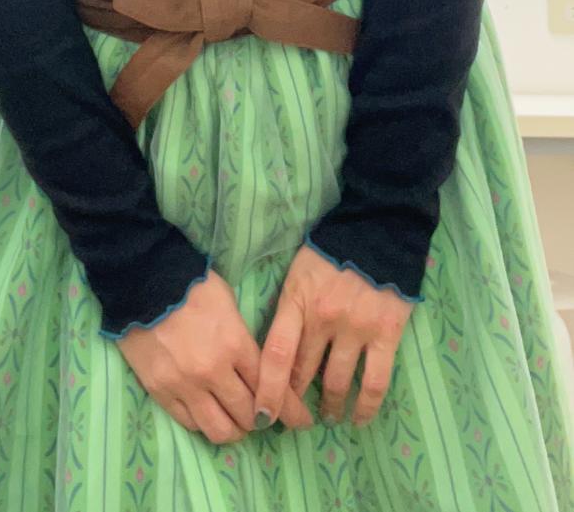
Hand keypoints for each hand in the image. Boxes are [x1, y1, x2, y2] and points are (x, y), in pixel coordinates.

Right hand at [115, 266, 313, 444]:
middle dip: (261, 420)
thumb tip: (256, 365)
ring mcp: (185, 385)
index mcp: (235, 344)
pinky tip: (209, 414)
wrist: (143, 281)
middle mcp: (214, 372)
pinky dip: (204, 423)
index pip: (271, 388)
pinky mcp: (161, 392)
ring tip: (236, 423)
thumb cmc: (191, 285)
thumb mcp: (229, 304)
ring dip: (235, 430)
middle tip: (263, 417)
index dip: (290, 409)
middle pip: (248, 415)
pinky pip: (191, 423)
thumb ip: (243, 339)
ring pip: (220, 430)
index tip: (300, 420)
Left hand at [255, 244, 414, 428]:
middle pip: (304, 372)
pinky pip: (375, 381)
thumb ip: (287, 309)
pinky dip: (366, 406)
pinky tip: (359, 418)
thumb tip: (273, 351)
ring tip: (327, 416)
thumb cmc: (329, 252)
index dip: (268, 390)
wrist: (377, 229)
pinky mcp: (386, 334)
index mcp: (297, 301)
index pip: (276, 354)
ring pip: (337, 382)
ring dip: (329, 406)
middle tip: (293, 418)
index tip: (262, 415)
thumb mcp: (297, 274)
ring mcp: (356, 328)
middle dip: (295, 401)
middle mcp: (324, 318)